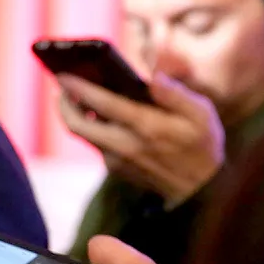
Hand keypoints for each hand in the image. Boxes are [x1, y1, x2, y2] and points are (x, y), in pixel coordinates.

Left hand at [58, 73, 223, 206]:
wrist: (199, 189)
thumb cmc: (201, 144)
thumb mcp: (202, 115)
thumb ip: (176, 94)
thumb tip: (154, 76)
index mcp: (146, 127)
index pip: (103, 104)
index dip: (79, 88)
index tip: (63, 74)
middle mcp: (125, 144)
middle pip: (77, 124)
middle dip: (63, 103)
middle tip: (61, 85)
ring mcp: (116, 159)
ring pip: (83, 134)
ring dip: (73, 113)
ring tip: (73, 93)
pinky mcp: (113, 167)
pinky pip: (94, 142)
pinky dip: (90, 126)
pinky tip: (94, 112)